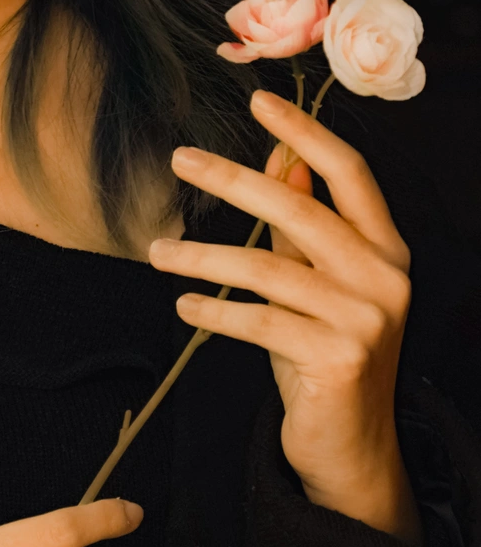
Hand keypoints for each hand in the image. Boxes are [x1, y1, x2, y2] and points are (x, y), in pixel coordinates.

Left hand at [149, 90, 414, 535]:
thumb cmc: (328, 360)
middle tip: (181, 159)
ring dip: (203, 257)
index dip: (305, 135)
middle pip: (301, 209)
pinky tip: (185, 304)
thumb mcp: (319, 287)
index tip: (259, 102)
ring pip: (268, 269)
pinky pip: (259, 322)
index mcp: (387, 251)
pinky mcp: (336, 359)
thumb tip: (279, 162)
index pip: (351, 174)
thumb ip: (304, 228)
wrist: (350, 445)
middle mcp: (386, 278)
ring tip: (158, 252)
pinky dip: (215, 311)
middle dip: (233, 180)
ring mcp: (365, 320)